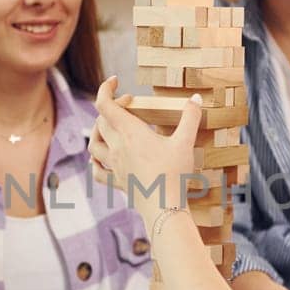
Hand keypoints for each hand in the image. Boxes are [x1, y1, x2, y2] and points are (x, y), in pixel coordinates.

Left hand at [91, 78, 202, 223]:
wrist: (165, 208)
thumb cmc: (175, 174)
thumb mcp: (185, 142)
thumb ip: (190, 117)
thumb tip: (196, 98)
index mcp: (130, 133)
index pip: (105, 104)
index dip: (106, 88)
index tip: (116, 81)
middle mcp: (117, 148)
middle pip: (101, 121)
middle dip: (112, 107)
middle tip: (131, 104)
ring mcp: (114, 166)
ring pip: (93, 144)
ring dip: (99, 131)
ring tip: (112, 127)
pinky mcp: (117, 182)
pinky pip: (97, 171)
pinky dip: (96, 162)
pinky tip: (101, 160)